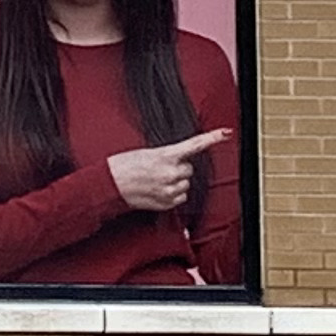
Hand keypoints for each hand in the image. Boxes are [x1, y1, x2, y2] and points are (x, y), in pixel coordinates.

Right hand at [106, 128, 229, 217]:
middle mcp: (171, 173)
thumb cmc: (123, 166)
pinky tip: (157, 190)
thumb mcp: (146, 154)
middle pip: (189, 169)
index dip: (212, 138)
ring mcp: (170, 189)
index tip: (225, 133)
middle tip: (160, 169)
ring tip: (155, 181)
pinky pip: (180, 197)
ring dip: (175, 182)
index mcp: (166, 155)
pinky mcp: (167, 202)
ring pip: (185, 184)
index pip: (194, 145)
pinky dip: (172, 194)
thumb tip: (179, 161)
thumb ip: (167, 156)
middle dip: (178, 169)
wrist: (110, 184)